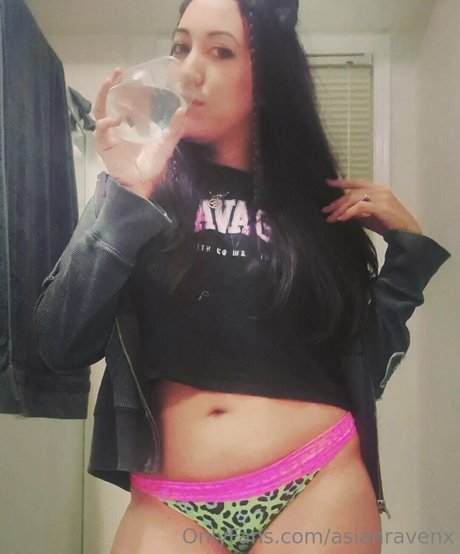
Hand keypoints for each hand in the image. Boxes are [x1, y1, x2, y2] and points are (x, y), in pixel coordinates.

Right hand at [93, 68, 188, 197]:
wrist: (142, 185)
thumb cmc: (152, 166)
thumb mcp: (166, 144)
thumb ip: (175, 128)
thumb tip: (183, 109)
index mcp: (132, 126)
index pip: (128, 102)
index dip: (130, 89)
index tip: (134, 75)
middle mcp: (119, 127)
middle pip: (111, 101)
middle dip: (113, 86)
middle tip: (118, 71)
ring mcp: (110, 135)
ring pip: (101, 110)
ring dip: (104, 95)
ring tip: (109, 82)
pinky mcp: (104, 144)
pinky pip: (101, 129)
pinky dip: (107, 122)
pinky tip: (116, 119)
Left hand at [322, 178, 422, 235]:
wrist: (406, 233)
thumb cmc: (389, 226)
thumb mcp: (370, 216)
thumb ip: (358, 211)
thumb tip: (343, 210)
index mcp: (378, 189)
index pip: (357, 183)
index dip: (342, 182)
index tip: (328, 182)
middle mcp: (380, 190)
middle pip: (353, 192)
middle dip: (337, 202)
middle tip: (326, 210)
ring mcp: (381, 197)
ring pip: (354, 198)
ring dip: (340, 208)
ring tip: (331, 218)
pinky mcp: (380, 206)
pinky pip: (359, 207)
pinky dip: (348, 213)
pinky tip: (341, 219)